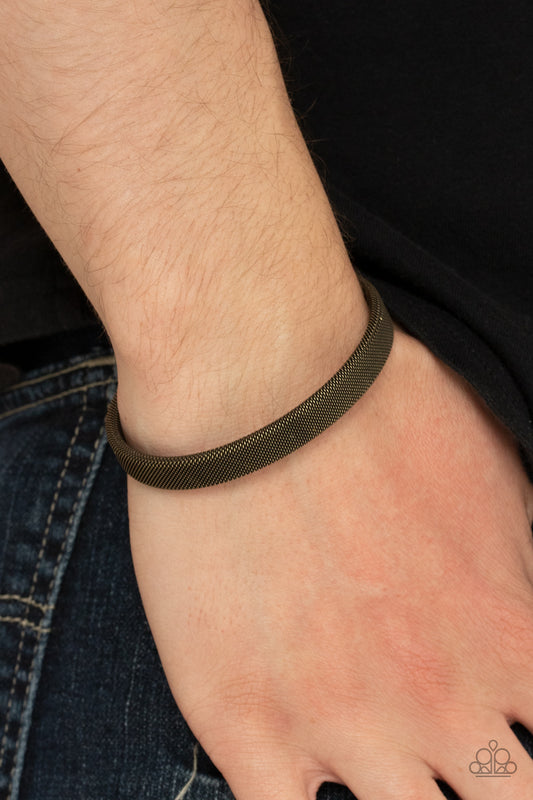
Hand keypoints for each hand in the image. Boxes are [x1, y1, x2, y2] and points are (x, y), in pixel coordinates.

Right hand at [126, 323, 532, 799]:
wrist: (257, 384)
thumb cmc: (376, 406)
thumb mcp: (504, 475)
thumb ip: (526, 565)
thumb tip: (519, 595)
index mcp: (511, 637)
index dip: (529, 740)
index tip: (504, 726)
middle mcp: (441, 701)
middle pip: (506, 796)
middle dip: (490, 778)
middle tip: (446, 737)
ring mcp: (343, 724)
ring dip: (402, 794)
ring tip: (380, 748)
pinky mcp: (245, 724)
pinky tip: (307, 777)